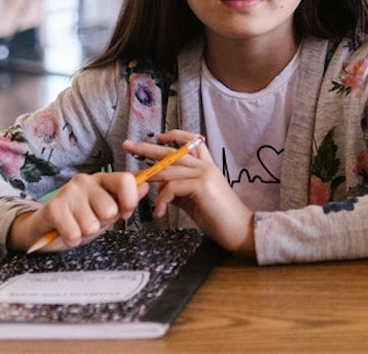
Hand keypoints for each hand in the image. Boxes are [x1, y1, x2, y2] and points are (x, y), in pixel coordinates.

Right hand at [9, 172, 147, 251]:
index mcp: (102, 179)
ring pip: (92, 225)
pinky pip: (74, 233)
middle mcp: (85, 181)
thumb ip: (126, 199)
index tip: (124, 212)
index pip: (126, 180)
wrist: (45, 228)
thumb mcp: (107, 210)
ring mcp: (68, 192)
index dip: (130, 200)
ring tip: (77, 226)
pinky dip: (72, 240)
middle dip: (102, 223)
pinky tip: (66, 232)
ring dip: (85, 233)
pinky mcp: (53, 207)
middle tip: (90, 221)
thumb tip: (146, 185)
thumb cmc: (79, 218)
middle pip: (110, 210)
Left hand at [123, 131, 255, 255]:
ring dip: (149, 177)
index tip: (156, 137)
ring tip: (135, 187)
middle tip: (128, 145)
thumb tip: (160, 188)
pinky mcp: (201, 186)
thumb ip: (179, 191)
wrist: (240, 230)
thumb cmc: (218, 217)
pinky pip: (172, 187)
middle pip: (172, 151)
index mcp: (206, 166)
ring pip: (169, 169)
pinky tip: (158, 212)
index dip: (173, 136)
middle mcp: (205, 166)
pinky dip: (161, 200)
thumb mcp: (194, 200)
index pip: (190, 141)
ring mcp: (204, 174)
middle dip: (147, 148)